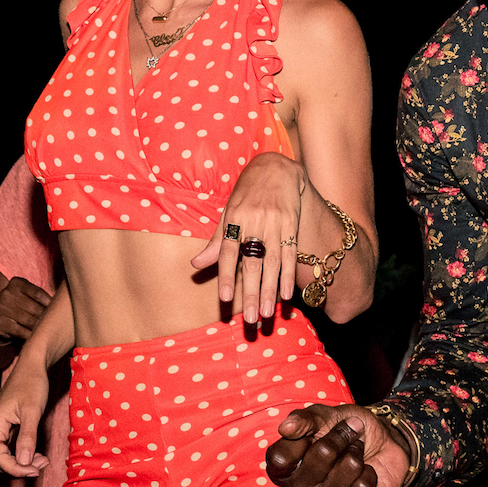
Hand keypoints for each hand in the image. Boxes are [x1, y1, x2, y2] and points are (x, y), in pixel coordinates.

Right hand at [0, 277, 53, 342]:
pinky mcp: (0, 323)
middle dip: (46, 317)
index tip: (58, 310)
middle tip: (56, 323)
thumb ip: (40, 296)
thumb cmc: (21, 303)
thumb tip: (61, 304)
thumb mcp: (27, 293)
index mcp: (16, 283)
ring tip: (49, 330)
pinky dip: (31, 335)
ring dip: (40, 327)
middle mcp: (7, 294)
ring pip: (28, 320)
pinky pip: (20, 331)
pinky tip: (38, 337)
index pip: (38, 293)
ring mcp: (2, 309)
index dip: (50, 303)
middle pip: (34, 308)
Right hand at [0, 361, 50, 481]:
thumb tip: (23, 463)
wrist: (31, 367)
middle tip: (43, 463)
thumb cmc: (32, 385)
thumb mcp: (33, 411)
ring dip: (23, 461)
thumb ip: (27, 437)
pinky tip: (37, 453)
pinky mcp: (3, 426)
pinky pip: (9, 447)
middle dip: (21, 466)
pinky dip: (22, 453)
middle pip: (0, 459)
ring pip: (5, 454)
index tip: (35, 470)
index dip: (16, 469)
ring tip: (43, 459)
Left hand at [192, 151, 302, 324]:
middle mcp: (254, 222)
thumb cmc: (246, 194)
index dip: (225, 275)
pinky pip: (291, 253)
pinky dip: (289, 274)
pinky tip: (288, 294)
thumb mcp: (227, 213)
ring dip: (270, 290)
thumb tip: (195, 266)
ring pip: (273, 262)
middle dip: (250, 292)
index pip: (227, 252)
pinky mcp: (292, 224)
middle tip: (249, 319)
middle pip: (251, 262)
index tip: (224, 298)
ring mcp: (275, 223)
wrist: (275, 168)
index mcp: (234, 219)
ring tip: (266, 313)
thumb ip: (216, 242)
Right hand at [265, 404, 409, 486]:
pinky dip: (371, 474)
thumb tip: (285, 428)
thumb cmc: (344, 430)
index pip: (280, 457)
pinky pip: (365, 486)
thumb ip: (304, 419)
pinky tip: (364, 476)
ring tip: (356, 457)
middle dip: (342, 438)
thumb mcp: (323, 416)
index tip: (314, 431)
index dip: (302, 438)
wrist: (381, 446)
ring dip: (358, 455)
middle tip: (346, 438)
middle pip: (322, 454)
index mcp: (281, 469)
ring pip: (350, 467)